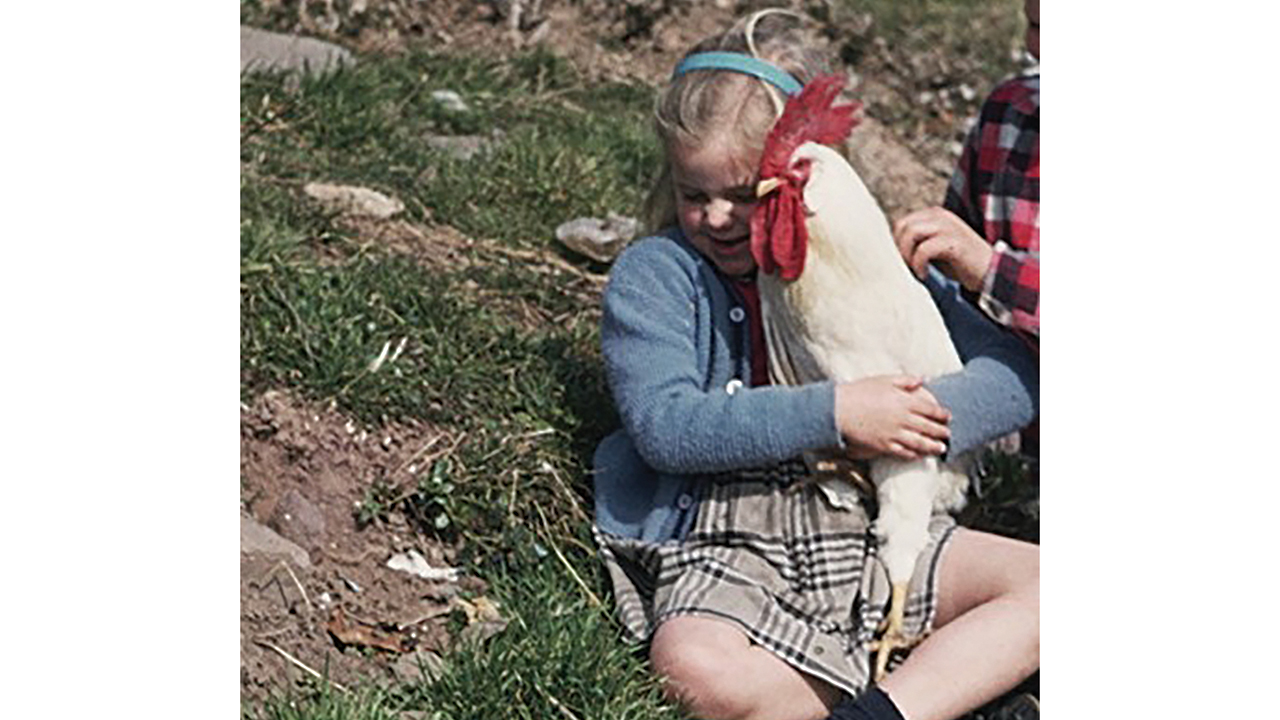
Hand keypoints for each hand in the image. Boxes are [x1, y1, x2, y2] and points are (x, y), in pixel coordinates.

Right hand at [835, 375, 950, 459]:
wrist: (840, 409)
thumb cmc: (860, 392)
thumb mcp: (884, 380)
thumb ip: (905, 380)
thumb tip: (922, 380)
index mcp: (904, 401)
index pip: (930, 409)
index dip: (942, 414)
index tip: (948, 416)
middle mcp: (902, 419)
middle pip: (928, 427)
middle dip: (941, 432)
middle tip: (948, 434)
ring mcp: (894, 434)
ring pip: (920, 442)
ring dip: (932, 446)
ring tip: (940, 449)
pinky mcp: (884, 445)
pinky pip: (903, 452)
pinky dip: (914, 455)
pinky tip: (919, 456)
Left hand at [893, 207, 993, 291]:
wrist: (992, 273)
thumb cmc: (960, 264)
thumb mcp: (934, 250)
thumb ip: (916, 244)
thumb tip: (888, 252)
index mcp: (934, 215)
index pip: (901, 223)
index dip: (895, 244)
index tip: (900, 263)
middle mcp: (941, 216)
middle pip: (902, 225)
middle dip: (898, 248)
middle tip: (905, 267)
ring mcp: (949, 227)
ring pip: (911, 232)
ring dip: (906, 254)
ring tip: (914, 270)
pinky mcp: (955, 242)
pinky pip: (924, 249)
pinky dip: (919, 264)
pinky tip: (924, 275)